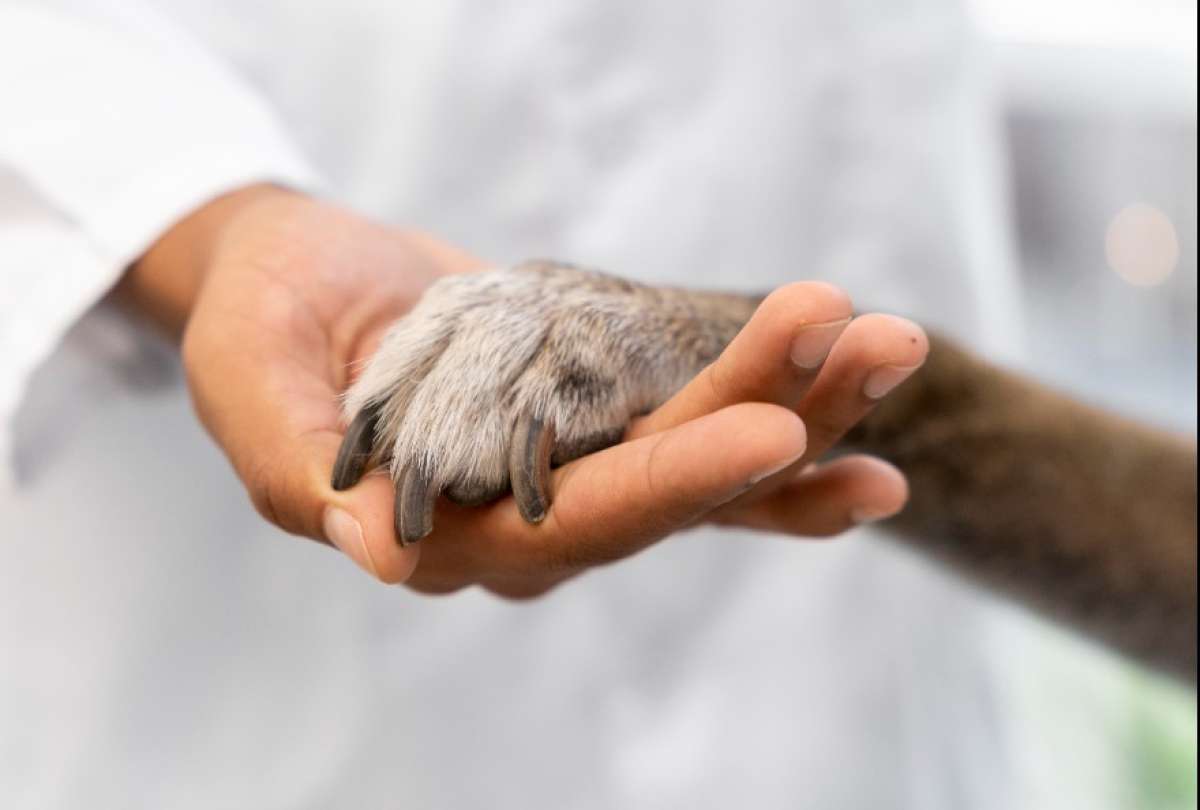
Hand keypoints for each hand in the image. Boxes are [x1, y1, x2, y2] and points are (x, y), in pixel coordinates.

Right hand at [120, 186, 924, 595]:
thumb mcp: (250, 391)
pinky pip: (704, 438)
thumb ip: (303, 473)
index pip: (576, 523)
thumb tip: (379, 551)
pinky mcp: (602, 424)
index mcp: (449, 534)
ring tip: (893, 341)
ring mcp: (577, 472)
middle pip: (675, 486)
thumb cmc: (258, 330)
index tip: (774, 434)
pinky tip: (869, 426)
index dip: (674, 483)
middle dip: (780, 416)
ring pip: (707, 456)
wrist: (299, 279)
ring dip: (812, 403)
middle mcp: (533, 521)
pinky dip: (790, 437)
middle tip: (875, 340)